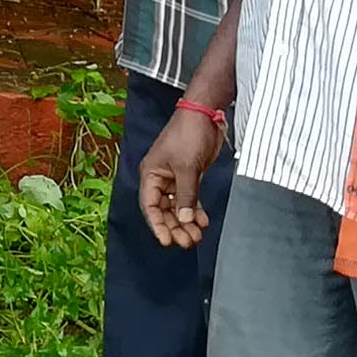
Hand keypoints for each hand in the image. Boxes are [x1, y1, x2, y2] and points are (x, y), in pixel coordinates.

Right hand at [139, 109, 221, 249]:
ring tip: (196, 235)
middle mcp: (160, 178)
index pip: (150, 206)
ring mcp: (175, 178)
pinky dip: (195, 210)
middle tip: (187, 241)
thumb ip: (185, 195)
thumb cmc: (188, 133)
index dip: (158, 225)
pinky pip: (189, 199)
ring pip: (178, 207)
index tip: (167, 240)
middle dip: (175, 227)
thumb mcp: (186, 167)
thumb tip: (183, 219)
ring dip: (186, 222)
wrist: (206, 115)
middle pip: (164, 210)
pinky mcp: (190, 176)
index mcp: (151, 174)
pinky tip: (203, 220)